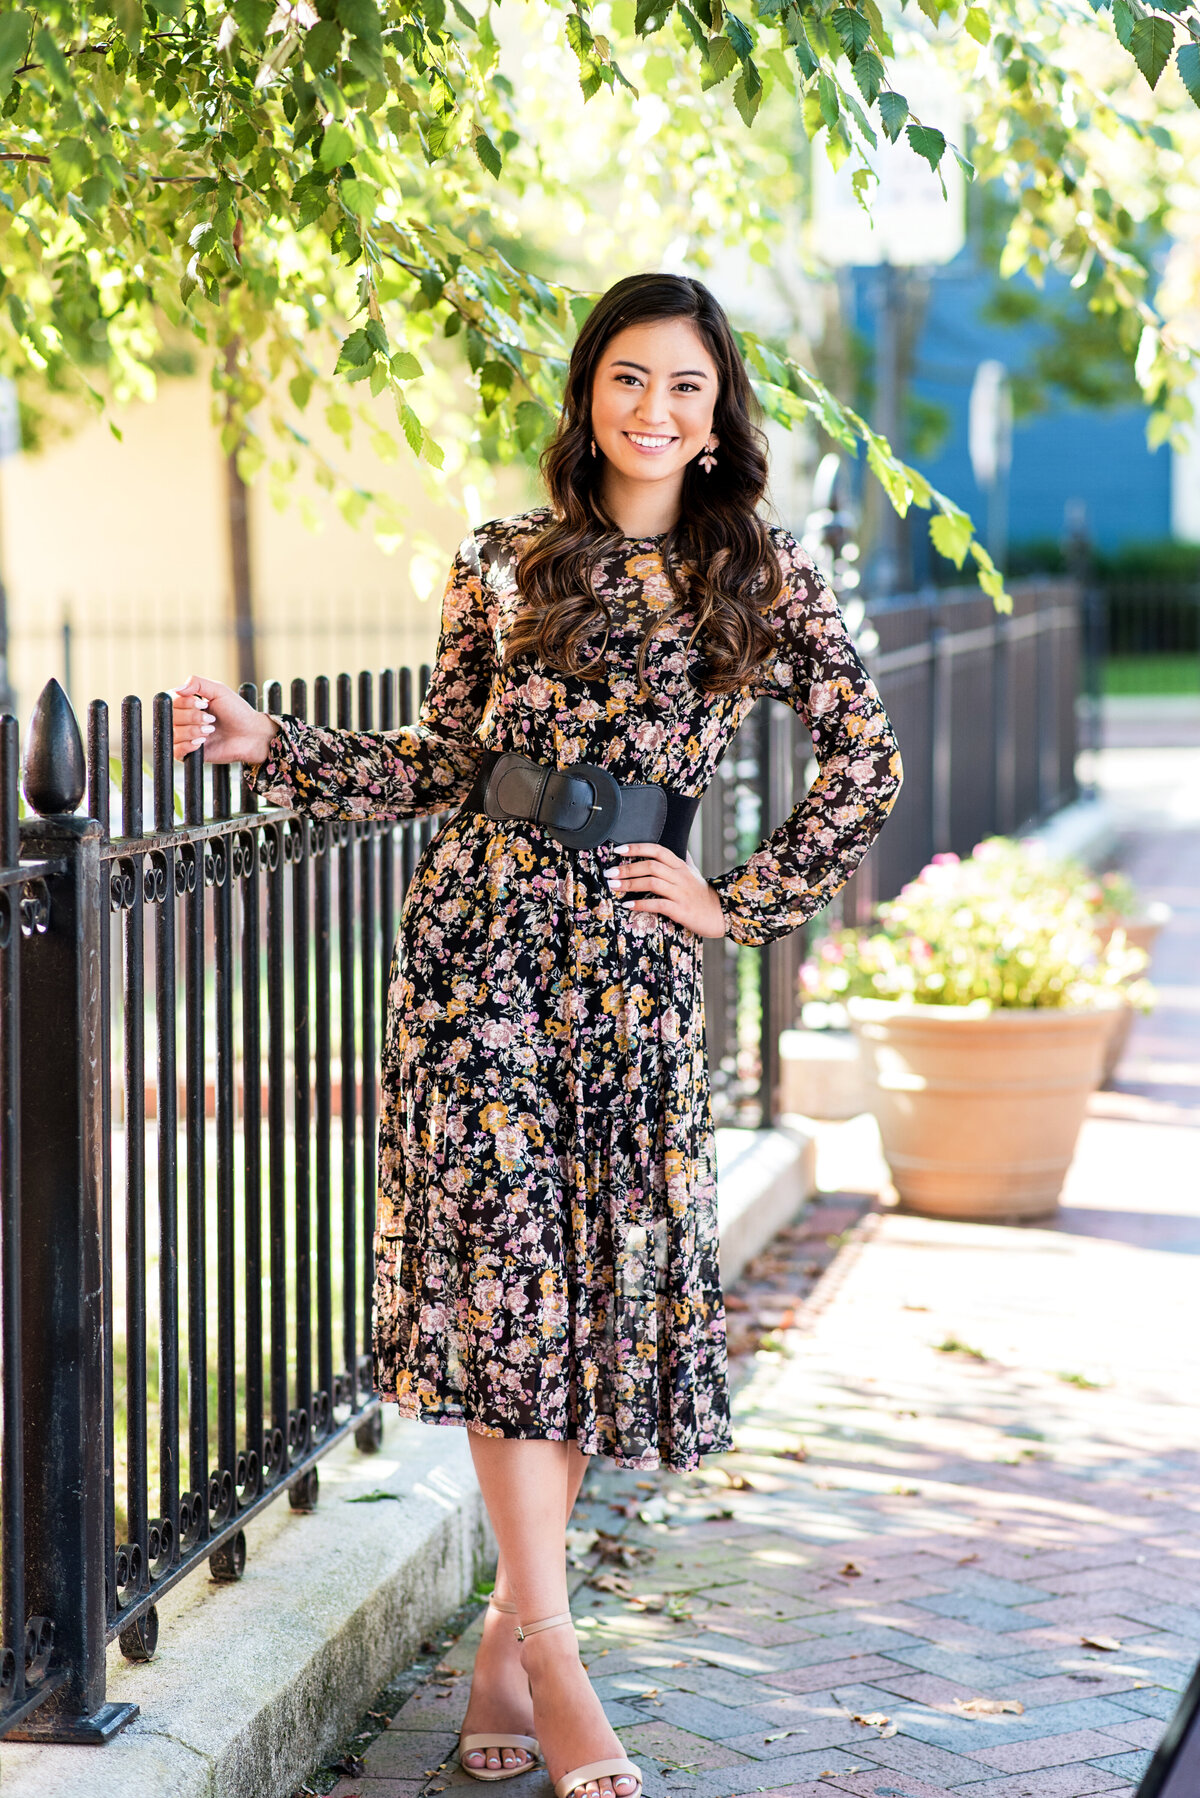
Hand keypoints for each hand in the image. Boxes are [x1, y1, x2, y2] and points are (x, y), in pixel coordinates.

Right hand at [171, 674, 277, 765]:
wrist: (251, 735)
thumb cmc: (237, 712)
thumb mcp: (219, 691)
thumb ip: (198, 683)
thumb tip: (178, 689)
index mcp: (187, 703)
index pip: (171, 701)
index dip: (185, 703)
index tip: (204, 705)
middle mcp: (183, 719)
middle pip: (171, 717)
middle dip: (193, 718)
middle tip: (211, 720)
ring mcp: (185, 736)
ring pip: (174, 733)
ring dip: (194, 731)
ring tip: (211, 730)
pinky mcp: (190, 753)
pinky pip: (176, 751)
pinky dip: (188, 746)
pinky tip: (202, 743)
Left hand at [605, 843, 727, 936]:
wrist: (720, 914)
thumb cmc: (702, 894)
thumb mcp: (693, 873)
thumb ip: (684, 859)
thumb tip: (680, 844)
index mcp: (681, 866)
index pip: (658, 850)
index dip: (638, 848)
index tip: (619, 850)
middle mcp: (680, 877)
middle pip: (651, 866)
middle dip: (627, 868)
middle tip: (609, 873)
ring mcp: (681, 893)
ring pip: (652, 883)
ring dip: (630, 884)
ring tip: (614, 886)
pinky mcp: (681, 910)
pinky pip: (658, 905)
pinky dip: (641, 904)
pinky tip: (628, 905)